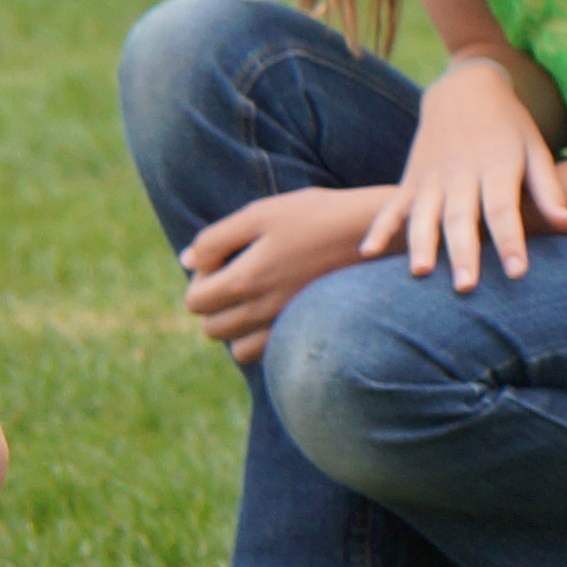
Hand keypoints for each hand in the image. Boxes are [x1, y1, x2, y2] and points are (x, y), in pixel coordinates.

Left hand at [176, 182, 392, 362]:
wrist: (379, 233)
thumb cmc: (319, 215)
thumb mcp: (263, 212)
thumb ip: (216, 238)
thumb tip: (187, 262)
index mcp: (246, 278)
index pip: (195, 300)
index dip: (201, 279)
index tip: (224, 258)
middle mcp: (262, 310)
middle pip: (211, 327)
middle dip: (215, 304)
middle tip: (239, 275)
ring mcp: (286, 325)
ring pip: (235, 348)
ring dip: (236, 325)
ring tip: (256, 296)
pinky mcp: (306, 331)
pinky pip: (267, 353)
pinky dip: (261, 339)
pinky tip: (276, 309)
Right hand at [383, 52, 566, 293]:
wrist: (464, 87)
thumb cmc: (509, 125)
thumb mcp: (535, 147)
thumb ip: (549, 188)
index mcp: (497, 165)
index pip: (503, 208)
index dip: (510, 241)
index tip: (518, 272)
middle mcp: (462, 172)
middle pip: (461, 217)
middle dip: (463, 253)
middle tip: (466, 288)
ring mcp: (432, 176)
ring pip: (424, 214)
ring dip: (420, 244)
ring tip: (420, 273)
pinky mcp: (411, 178)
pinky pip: (392, 206)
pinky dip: (380, 228)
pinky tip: (368, 252)